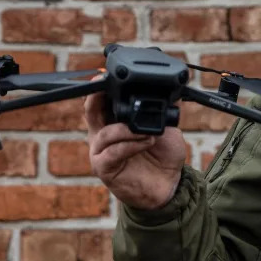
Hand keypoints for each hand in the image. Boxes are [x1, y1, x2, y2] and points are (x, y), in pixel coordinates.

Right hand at [84, 84, 187, 209]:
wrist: (169, 186)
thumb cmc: (163, 157)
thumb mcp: (166, 129)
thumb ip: (159, 114)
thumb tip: (164, 98)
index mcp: (115, 122)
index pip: (102, 101)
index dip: (102, 87)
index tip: (106, 74)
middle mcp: (104, 135)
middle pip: (91, 111)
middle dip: (97, 98)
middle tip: (105, 87)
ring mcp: (102, 152)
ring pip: (105, 133)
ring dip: (128, 130)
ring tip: (149, 133)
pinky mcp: (104, 168)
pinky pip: (113, 152)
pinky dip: (130, 145)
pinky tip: (145, 142)